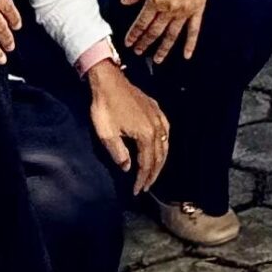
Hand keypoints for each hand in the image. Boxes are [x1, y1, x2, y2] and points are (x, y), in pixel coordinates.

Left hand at [87, 59, 169, 194]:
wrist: (108, 80)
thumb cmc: (105, 107)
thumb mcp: (107, 134)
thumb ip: (119, 154)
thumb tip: (128, 168)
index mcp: (146, 135)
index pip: (146, 164)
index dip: (142, 179)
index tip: (137, 191)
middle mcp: (157, 127)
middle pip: (159, 156)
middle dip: (153, 174)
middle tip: (146, 187)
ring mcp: (158, 116)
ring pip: (165, 144)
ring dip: (160, 161)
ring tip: (153, 173)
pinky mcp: (155, 108)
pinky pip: (166, 130)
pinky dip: (165, 143)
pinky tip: (162, 145)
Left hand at [121, 0, 219, 64]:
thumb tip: (125, 1)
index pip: (141, 22)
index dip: (134, 34)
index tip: (129, 42)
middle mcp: (169, 8)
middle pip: (155, 31)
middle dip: (145, 43)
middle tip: (139, 52)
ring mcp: (184, 11)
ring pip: (172, 35)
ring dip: (163, 49)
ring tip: (157, 59)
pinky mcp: (197, 9)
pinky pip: (193, 30)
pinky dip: (190, 44)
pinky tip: (186, 55)